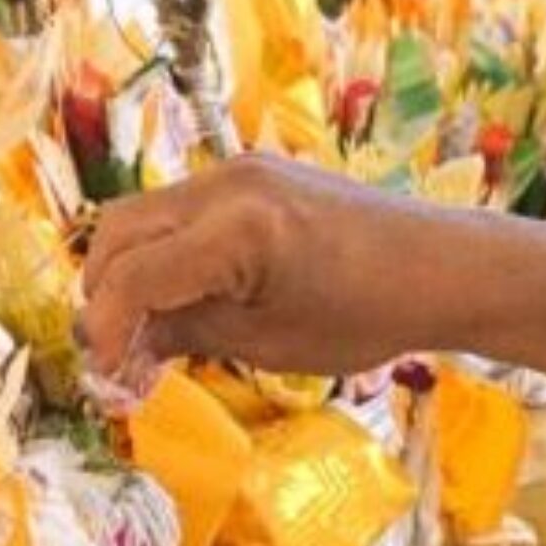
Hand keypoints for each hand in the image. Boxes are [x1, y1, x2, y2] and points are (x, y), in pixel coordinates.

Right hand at [78, 154, 444, 389]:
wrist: (442, 266)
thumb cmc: (369, 315)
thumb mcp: (269, 342)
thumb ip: (186, 334)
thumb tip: (121, 349)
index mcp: (235, 229)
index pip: (132, 276)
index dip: (105, 331)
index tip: (105, 377)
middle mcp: (227, 183)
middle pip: (119, 231)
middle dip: (103, 294)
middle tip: (116, 353)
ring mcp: (238, 168)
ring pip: (143, 214)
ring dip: (129, 269)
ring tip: (146, 329)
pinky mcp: (252, 171)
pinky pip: (181, 207)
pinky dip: (166, 249)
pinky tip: (183, 296)